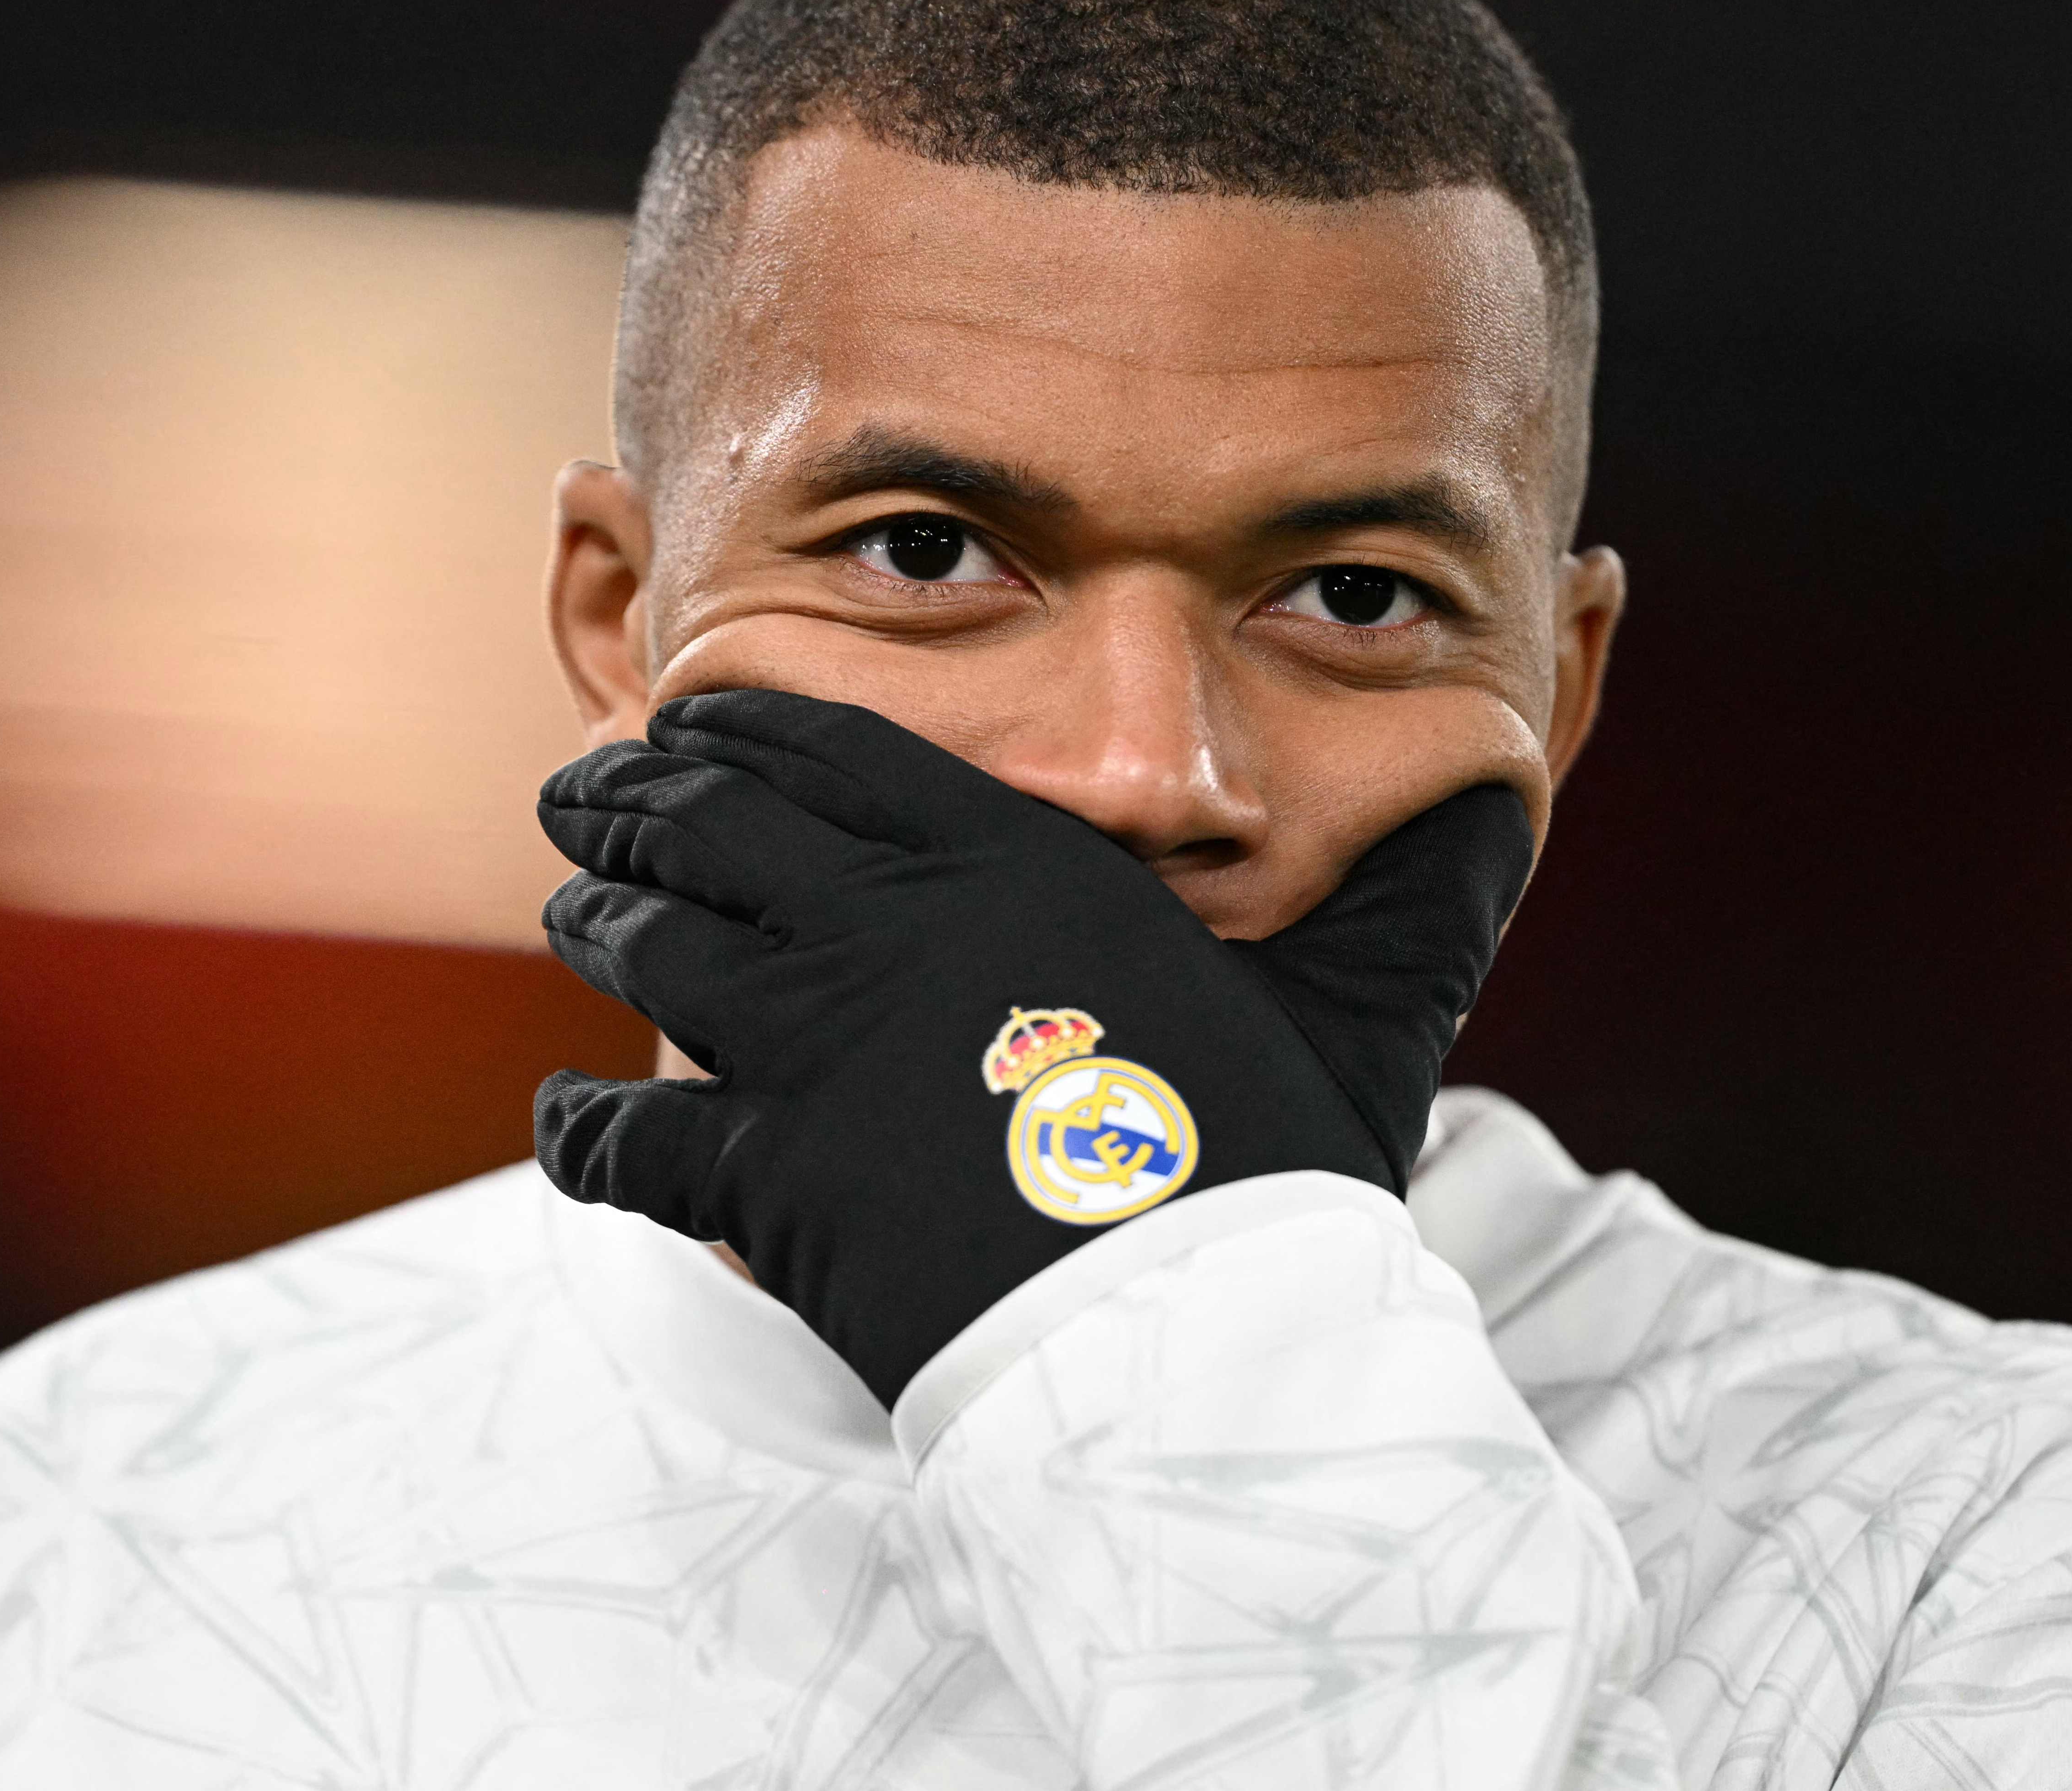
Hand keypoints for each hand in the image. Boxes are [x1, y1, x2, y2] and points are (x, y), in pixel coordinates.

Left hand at [533, 689, 1534, 1405]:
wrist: (1202, 1349)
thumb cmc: (1277, 1175)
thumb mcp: (1361, 1008)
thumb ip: (1416, 887)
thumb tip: (1508, 789)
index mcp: (1013, 867)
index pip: (831, 751)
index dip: (739, 727)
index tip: (691, 722)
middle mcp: (888, 931)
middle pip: (707, 826)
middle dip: (632, 802)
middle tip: (587, 799)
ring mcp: (813, 1055)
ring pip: (649, 952)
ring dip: (599, 924)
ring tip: (579, 913)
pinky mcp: (770, 1187)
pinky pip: (630, 1144)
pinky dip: (580, 1133)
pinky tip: (563, 1123)